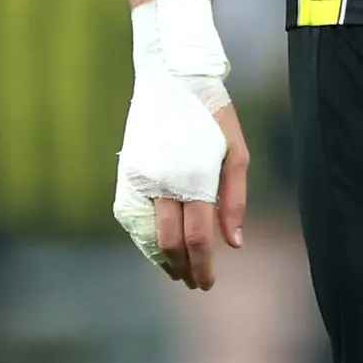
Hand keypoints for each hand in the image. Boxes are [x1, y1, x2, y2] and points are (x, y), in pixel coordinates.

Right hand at [138, 103, 248, 289]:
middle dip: (183, 269)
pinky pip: (131, 218)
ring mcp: (139, 178)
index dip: (203, 265)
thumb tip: (233, 243)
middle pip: (169, 242)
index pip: (197, 237)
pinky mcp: (126, 173)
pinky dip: (143, 239)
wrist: (170, 78)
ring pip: (145, 234)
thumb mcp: (236, 152)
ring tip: (177, 272)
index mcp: (193, 177)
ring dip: (161, 259)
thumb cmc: (212, 115)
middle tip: (195, 284)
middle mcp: (162, 182)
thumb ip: (234, 200)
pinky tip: (158, 247)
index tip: (207, 283)